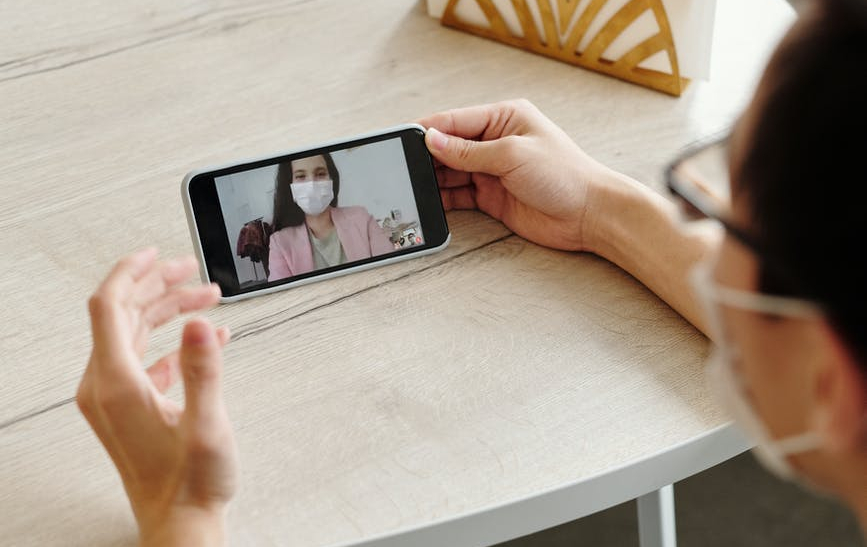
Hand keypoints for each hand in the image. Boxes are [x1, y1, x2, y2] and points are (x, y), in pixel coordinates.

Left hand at [77, 248, 236, 546]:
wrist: (181, 524)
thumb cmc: (190, 484)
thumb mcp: (206, 424)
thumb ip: (204, 369)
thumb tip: (201, 323)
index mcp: (115, 383)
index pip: (109, 306)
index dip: (130, 271)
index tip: (155, 253)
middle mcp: (106, 386)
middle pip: (124, 314)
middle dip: (160, 286)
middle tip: (194, 271)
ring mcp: (115, 398)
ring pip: (137, 334)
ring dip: (171, 311)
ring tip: (207, 298)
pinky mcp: (130, 408)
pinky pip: (147, 359)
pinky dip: (175, 343)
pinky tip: (206, 340)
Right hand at [419, 99, 611, 251]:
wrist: (590, 215)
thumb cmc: (564, 175)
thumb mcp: (512, 155)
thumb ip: (469, 151)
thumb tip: (432, 140)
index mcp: (503, 117)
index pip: (455, 120)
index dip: (427, 130)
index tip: (401, 138)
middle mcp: (495, 141)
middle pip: (449, 146)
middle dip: (426, 156)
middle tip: (401, 168)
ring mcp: (492, 170)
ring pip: (450, 171)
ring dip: (432, 179)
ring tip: (410, 186)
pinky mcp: (492, 197)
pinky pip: (458, 194)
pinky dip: (443, 199)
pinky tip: (429, 202)